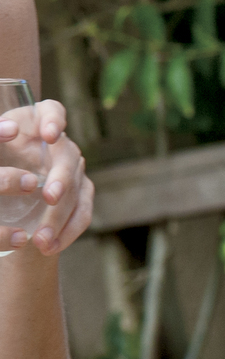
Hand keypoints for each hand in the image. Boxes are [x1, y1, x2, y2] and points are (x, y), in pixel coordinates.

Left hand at [0, 99, 92, 254]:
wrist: (6, 179)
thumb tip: (6, 133)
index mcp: (37, 121)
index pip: (52, 111)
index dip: (54, 120)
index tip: (49, 136)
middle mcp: (61, 144)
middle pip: (67, 158)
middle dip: (60, 179)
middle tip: (48, 197)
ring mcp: (74, 170)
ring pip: (75, 193)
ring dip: (59, 217)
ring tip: (41, 239)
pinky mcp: (81, 193)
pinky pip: (82, 213)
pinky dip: (67, 232)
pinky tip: (51, 246)